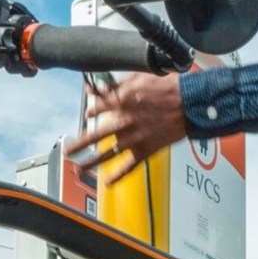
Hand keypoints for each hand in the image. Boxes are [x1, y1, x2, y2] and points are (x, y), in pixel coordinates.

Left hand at [65, 74, 188, 182]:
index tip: (88, 114)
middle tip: (67, 150)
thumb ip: (117, 84)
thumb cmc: (168, 87)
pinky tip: (108, 181)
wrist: (189, 103)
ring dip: (91, 162)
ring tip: (79, 168)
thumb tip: (100, 87)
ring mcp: (134, 138)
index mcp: (121, 102)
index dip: (91, 110)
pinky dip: (118, 175)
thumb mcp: (139, 76)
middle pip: (95, 135)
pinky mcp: (146, 150)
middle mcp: (124, 122)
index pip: (97, 108)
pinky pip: (129, 166)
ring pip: (107, 153)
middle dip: (79, 144)